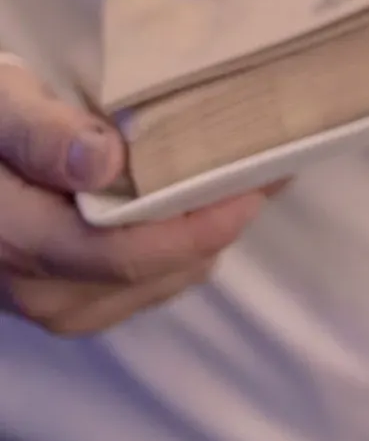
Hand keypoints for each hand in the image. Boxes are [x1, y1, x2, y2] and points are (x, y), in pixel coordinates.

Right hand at [0, 58, 275, 336]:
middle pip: (159, 269)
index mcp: (14, 241)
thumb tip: (102, 163)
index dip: (202, 223)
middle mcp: (36, 292)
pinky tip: (207, 199)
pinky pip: (156, 282)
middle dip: (220, 218)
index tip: (257, 179)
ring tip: (248, 175)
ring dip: (210, 230)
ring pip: (167, 278)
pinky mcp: (79, 305)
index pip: (125, 252)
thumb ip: (39, 133)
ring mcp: (58, 306)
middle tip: (272, 163)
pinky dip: (189, 242)